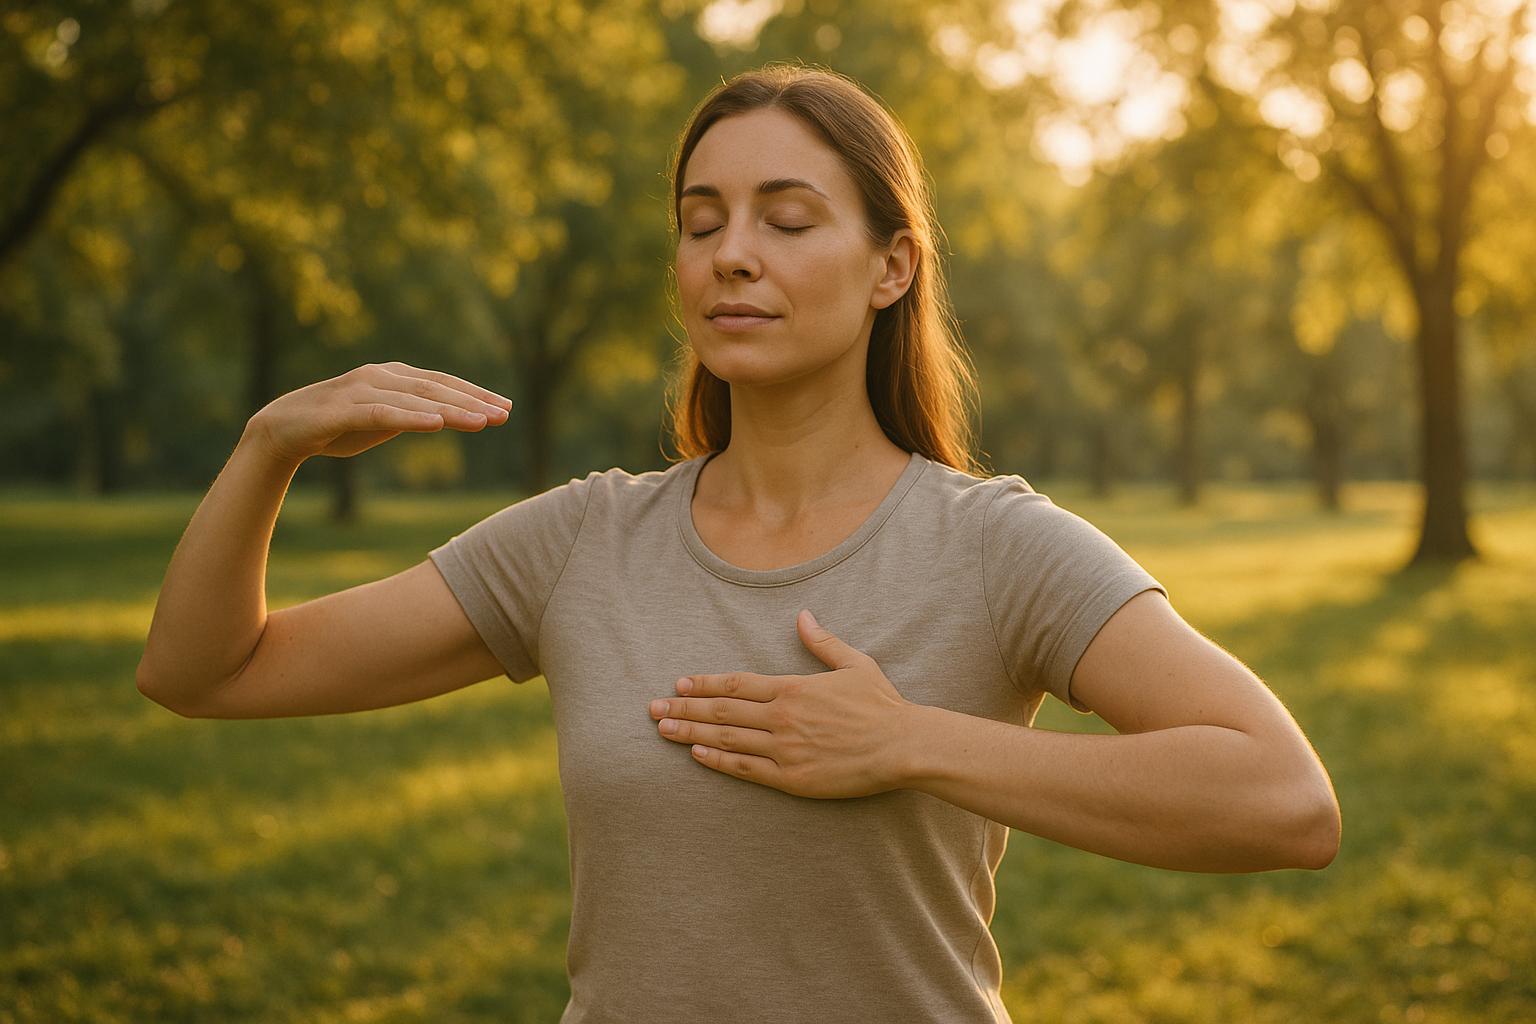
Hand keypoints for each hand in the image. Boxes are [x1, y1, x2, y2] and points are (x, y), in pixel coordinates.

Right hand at [243, 361, 513, 463]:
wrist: (282, 430)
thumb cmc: (337, 426)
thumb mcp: (383, 421)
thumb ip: (413, 414)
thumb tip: (448, 417)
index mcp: (393, 377)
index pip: (442, 384)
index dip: (475, 394)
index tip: (505, 408)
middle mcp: (380, 377)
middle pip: (436, 388)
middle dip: (473, 401)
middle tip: (505, 415)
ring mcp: (361, 390)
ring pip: (416, 398)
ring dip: (452, 409)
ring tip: (483, 421)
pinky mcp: (343, 410)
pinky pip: (383, 412)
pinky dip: (411, 417)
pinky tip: (436, 424)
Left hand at [647, 609, 915, 798]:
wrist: (903, 746)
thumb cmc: (882, 705)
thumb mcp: (855, 664)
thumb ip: (823, 642)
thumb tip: (803, 616)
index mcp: (793, 688)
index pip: (736, 684)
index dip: (705, 684)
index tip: (680, 683)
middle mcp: (782, 717)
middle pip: (721, 711)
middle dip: (683, 708)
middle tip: (652, 708)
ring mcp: (784, 749)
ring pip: (726, 739)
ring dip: (690, 734)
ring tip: (662, 730)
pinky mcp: (792, 777)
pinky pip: (746, 768)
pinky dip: (718, 762)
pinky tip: (696, 756)